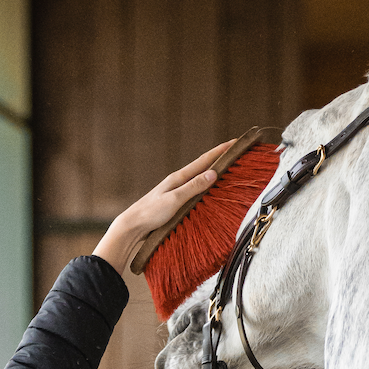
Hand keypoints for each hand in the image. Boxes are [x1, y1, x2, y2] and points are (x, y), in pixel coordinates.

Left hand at [93, 141, 234, 272]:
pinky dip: (205, 186)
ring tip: (227, 167)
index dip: (221, 151)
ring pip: (199, 178)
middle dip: (220, 158)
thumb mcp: (174, 200)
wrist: (133, 226)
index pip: (204, 161)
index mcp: (178, 177)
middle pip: (203, 166)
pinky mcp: (175, 202)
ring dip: (213, 171)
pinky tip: (208, 190)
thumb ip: (193, 187)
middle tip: (235, 151)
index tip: (235, 142)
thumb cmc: (151, 213)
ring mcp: (176, 191)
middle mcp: (178, 181)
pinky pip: (195, 190)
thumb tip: (213, 173)